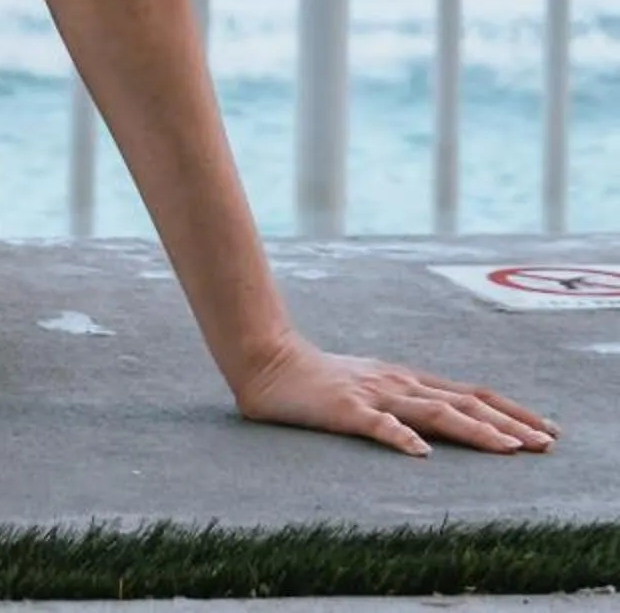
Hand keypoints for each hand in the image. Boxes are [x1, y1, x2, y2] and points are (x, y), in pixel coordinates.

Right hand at [233, 330, 556, 456]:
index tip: (545, 430)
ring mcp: (374, 393)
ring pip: (433, 413)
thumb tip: (442, 428)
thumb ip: (405, 403)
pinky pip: (377, 424)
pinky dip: (401, 437)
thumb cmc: (321, 381)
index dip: (510, 411)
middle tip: (545, 445)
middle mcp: (400, 382)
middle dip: (509, 424)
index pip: (471, 393)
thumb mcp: (373, 388)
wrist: (268, 361)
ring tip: (506, 449)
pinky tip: (420, 453)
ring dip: (473, 431)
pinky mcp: (345, 408)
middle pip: (464, 402)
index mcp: (408, 379)